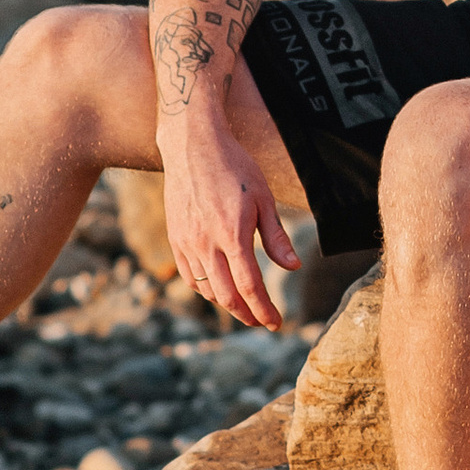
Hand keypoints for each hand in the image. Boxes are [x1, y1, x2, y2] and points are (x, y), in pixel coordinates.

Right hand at [158, 110, 299, 331]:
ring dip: (227, 304)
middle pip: (227, 296)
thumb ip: (276, 237)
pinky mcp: (175, 238)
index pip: (250, 286)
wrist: (192, 147)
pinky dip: (205, 290)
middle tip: (262, 322)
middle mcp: (206, 244)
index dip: (264, 310)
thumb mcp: (264, 198)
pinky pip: (188, 276)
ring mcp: (187, 243)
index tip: (276, 323)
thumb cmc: (234, 168)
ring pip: (206, 289)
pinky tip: (218, 289)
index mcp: (232, 235)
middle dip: (247, 315)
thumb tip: (294, 267)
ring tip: (244, 307)